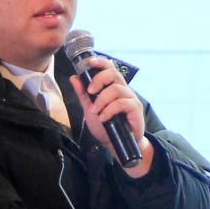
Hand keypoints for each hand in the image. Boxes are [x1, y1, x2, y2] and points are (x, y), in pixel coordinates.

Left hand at [70, 56, 153, 177]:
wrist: (116, 145)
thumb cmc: (105, 127)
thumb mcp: (89, 110)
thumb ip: (83, 94)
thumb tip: (74, 78)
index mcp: (113, 87)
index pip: (109, 68)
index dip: (101, 62)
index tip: (89, 63)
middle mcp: (123, 90)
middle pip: (113, 74)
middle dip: (99, 80)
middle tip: (90, 92)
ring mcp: (131, 99)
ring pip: (116, 89)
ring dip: (102, 100)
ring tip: (95, 111)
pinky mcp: (135, 109)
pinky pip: (122, 103)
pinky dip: (110, 110)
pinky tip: (104, 117)